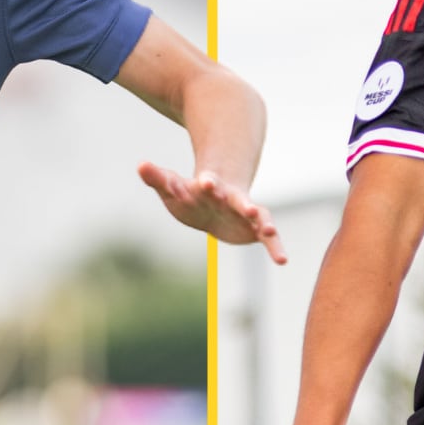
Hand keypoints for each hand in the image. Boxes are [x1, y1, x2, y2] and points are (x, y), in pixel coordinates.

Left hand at [137, 162, 286, 263]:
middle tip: (245, 206)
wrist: (213, 203)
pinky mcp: (255, 227)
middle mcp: (230, 197)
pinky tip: (283, 260)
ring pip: (257, 214)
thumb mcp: (171, 188)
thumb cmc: (189, 196)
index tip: (205, 182)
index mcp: (209, 188)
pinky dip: (276, 246)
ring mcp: (245, 211)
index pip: (207, 184)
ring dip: (262, 220)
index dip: (207, 184)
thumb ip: (158, 178)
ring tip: (270, 229)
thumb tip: (140, 165)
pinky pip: (268, 236)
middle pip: (236, 198)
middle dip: (240, 202)